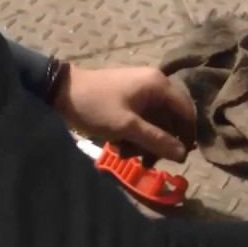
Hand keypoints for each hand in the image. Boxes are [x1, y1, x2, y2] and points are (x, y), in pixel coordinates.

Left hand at [55, 65, 195, 162]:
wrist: (60, 92)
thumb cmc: (96, 106)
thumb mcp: (127, 127)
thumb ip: (157, 140)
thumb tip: (182, 155)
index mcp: (159, 85)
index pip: (186, 111)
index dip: (187, 135)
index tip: (179, 157)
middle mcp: (155, 84)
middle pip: (171, 118)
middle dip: (160, 142)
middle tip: (148, 162)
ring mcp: (142, 91)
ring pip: (156, 122)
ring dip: (146, 141)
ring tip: (128, 155)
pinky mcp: (129, 98)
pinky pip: (142, 119)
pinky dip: (136, 134)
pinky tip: (121, 146)